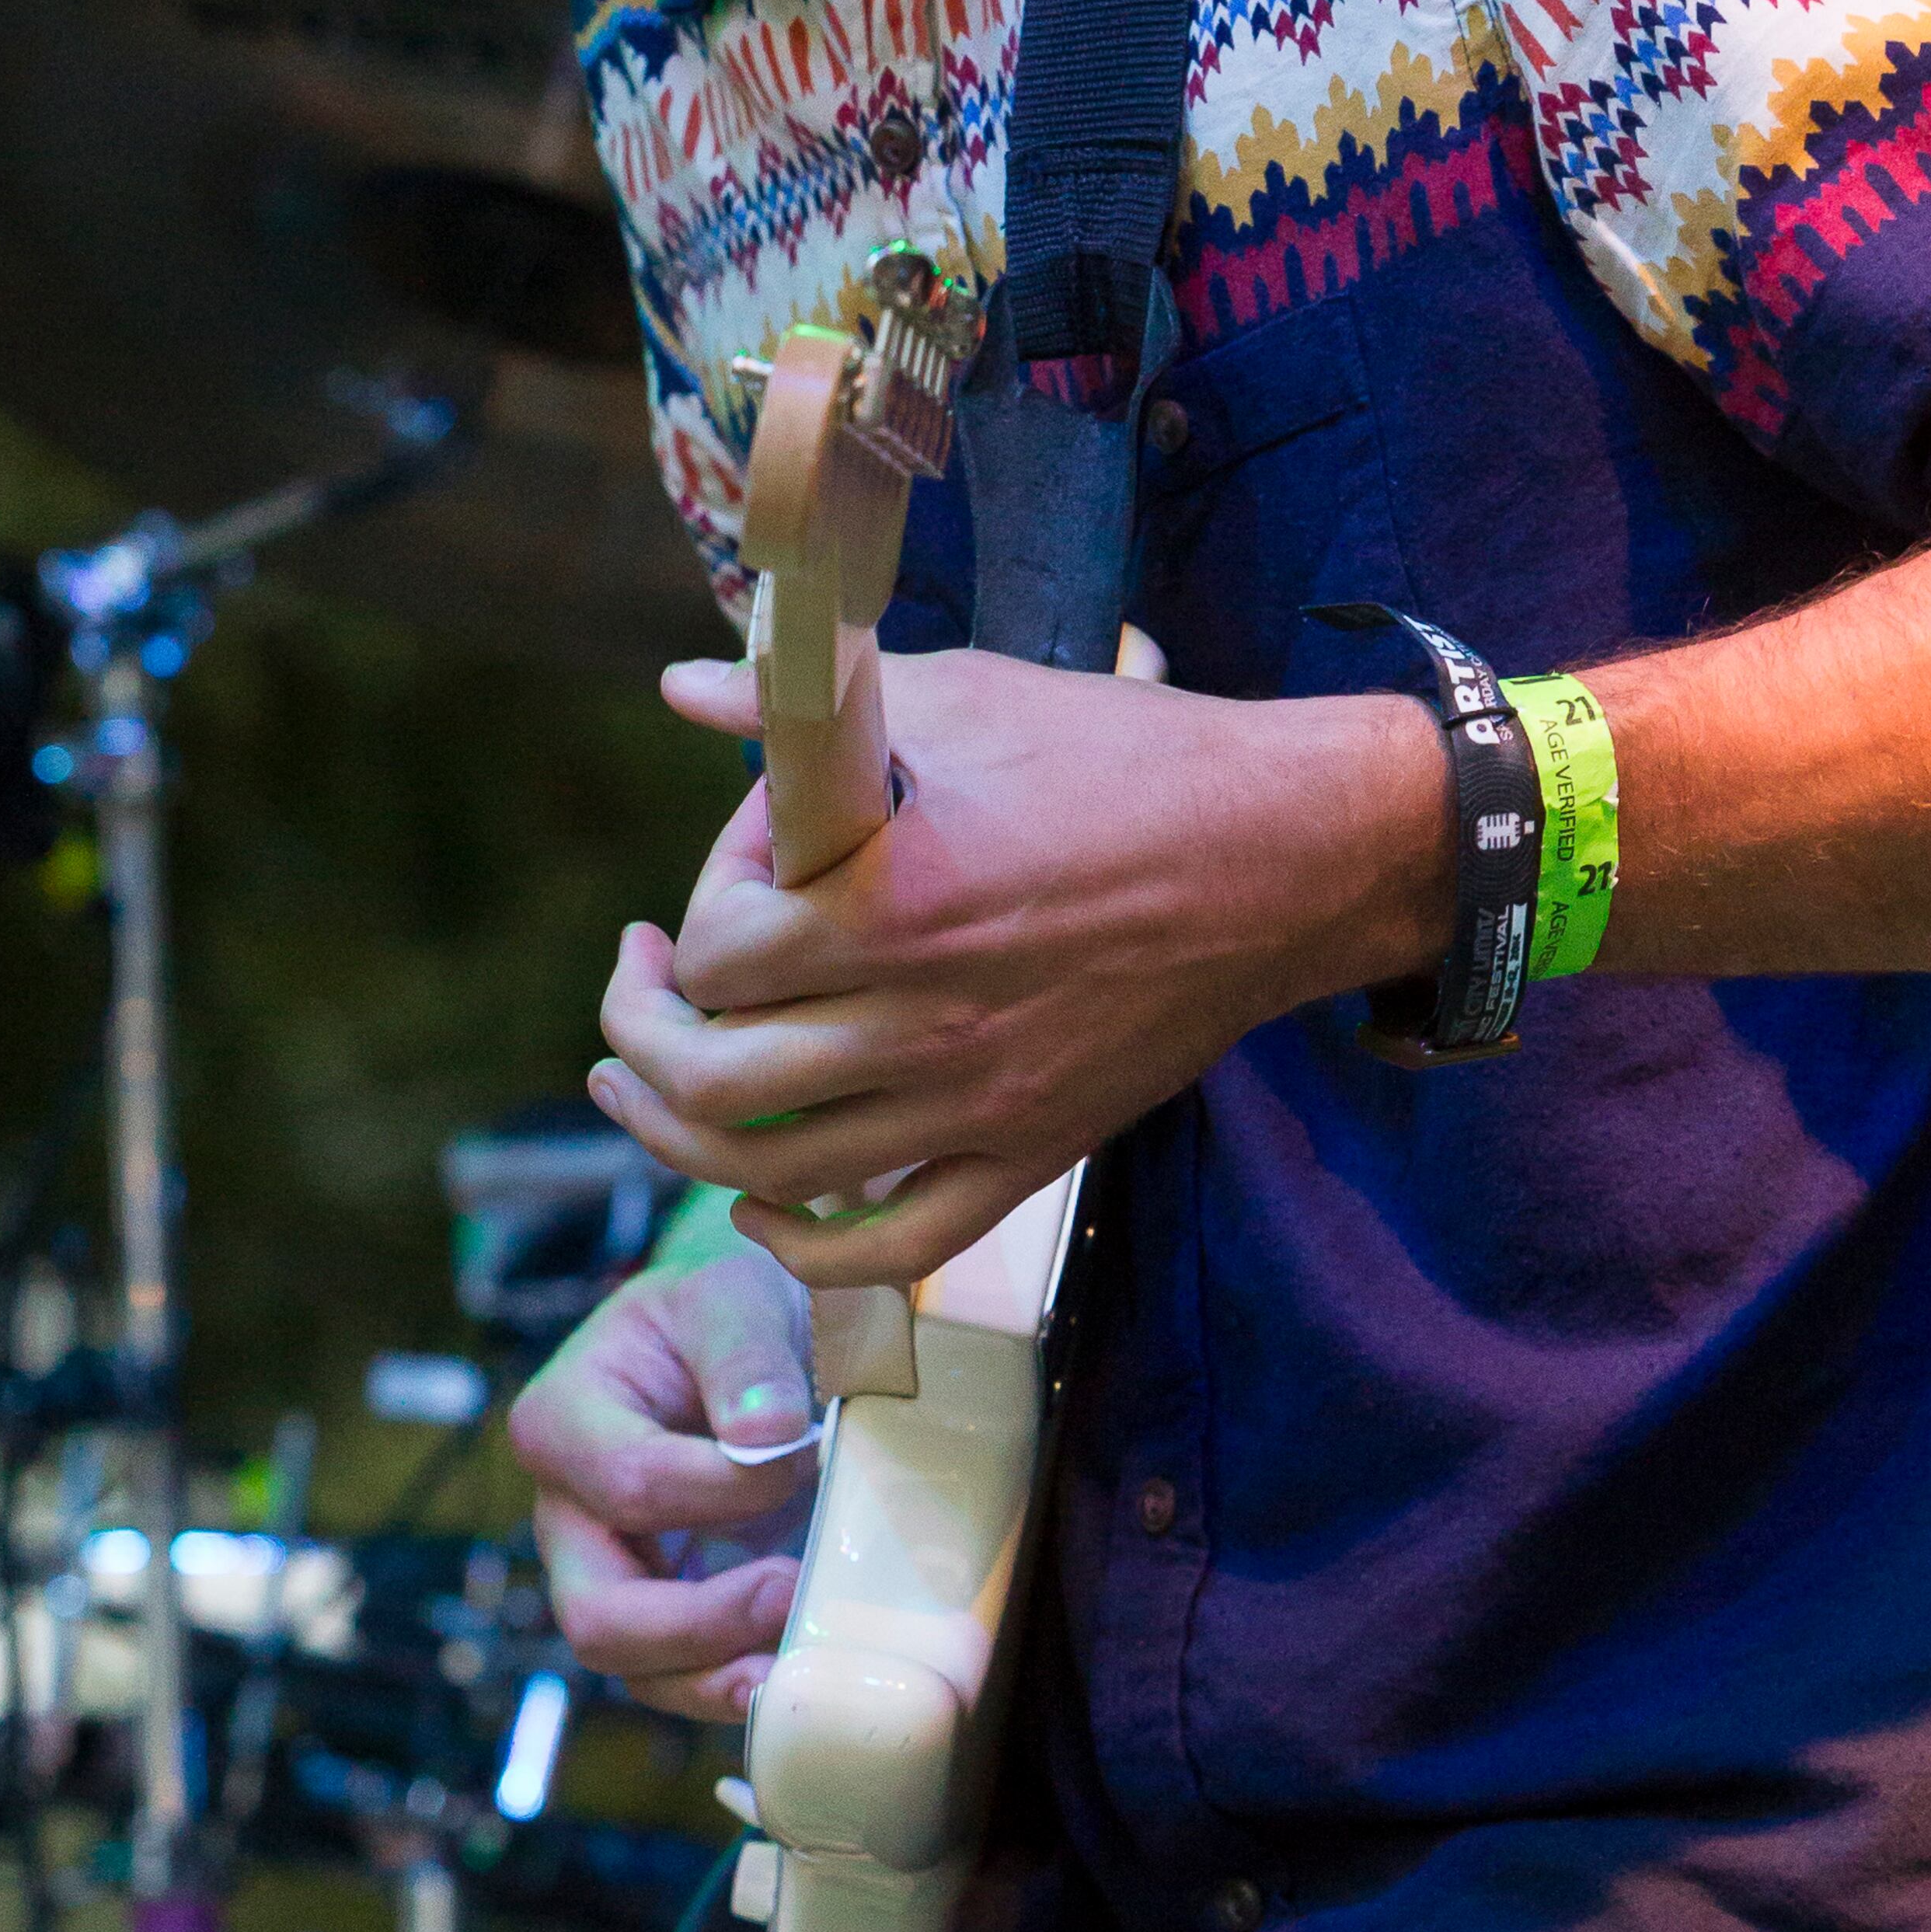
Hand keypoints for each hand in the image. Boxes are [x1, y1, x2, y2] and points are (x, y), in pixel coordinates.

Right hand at [506, 1222, 818, 1721]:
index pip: (630, 1484)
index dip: (723, 1486)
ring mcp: (609, 1573)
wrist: (743, 1339)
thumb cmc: (725, 1311)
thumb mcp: (732, 1295)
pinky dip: (737, 1684)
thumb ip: (744, 1355)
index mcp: (561, 1421)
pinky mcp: (663, 1608)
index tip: (807, 1450)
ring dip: (720, 1676)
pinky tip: (796, 1671)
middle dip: (697, 1622)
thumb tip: (765, 1437)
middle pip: (597, 1614)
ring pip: (638, 1667)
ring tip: (796, 1660)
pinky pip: (683, 1675)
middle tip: (791, 1590)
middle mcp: (567, 1514)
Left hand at [583, 644, 1447, 1291]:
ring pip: (772, 1171)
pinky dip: (803, 1244)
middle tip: (645, 982)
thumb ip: (803, 697)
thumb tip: (683, 686)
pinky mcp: (1030, 1152)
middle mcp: (925, 1019)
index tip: (748, 855)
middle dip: (643, 1031)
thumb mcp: (962, 695)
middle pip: (712, 1075)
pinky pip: (891, 1245)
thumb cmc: (1126, 757)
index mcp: (896, 902)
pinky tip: (758, 1203)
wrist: (1287, 853)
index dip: (701, 897)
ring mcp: (977, 1102)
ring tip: (648, 1083)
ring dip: (680, 1134)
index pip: (714, 950)